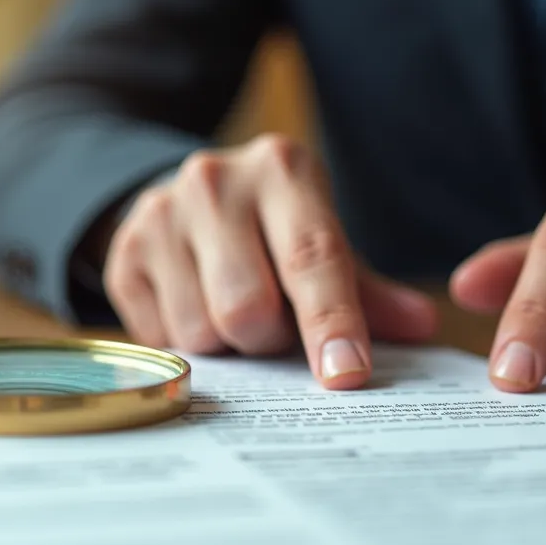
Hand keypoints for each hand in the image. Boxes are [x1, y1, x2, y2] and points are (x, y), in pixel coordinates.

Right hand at [103, 134, 438, 388]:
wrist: (186, 201)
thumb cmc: (272, 232)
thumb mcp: (321, 243)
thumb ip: (369, 292)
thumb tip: (422, 327)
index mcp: (282, 169)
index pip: (312, 258)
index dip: (331, 324)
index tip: (346, 375)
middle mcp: (215, 181)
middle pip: (248, 308)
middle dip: (268, 340)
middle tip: (273, 330)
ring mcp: (160, 214)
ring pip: (201, 331)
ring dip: (227, 346)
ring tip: (232, 314)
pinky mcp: (123, 253)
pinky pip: (161, 339)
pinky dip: (187, 345)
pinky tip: (195, 309)